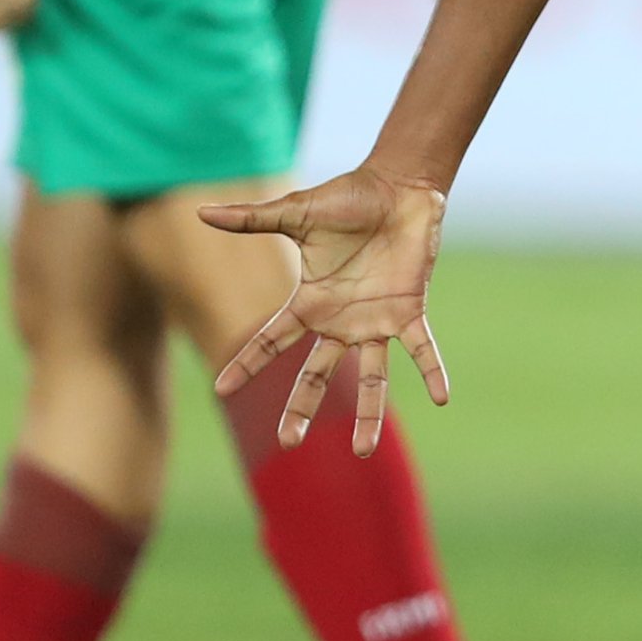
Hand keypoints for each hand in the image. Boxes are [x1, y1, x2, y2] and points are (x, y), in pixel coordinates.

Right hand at [200, 168, 450, 451]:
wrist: (397, 189)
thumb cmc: (347, 199)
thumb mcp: (296, 213)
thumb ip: (252, 220)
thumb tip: (200, 212)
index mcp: (311, 302)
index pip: (271, 339)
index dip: (247, 363)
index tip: (222, 389)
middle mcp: (341, 321)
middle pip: (316, 375)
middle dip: (301, 409)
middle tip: (288, 443)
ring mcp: (376, 321)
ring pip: (370, 378)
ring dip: (368, 413)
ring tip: (362, 451)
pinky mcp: (410, 311)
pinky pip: (421, 348)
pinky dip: (431, 371)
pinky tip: (441, 398)